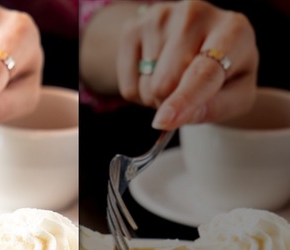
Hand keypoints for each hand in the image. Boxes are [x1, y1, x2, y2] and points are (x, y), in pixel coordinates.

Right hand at [116, 1, 257, 129]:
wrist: (203, 41)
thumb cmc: (227, 72)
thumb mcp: (237, 95)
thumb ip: (214, 108)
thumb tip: (173, 118)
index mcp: (233, 30)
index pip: (202, 72)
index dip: (183, 98)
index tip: (163, 121)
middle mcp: (194, 14)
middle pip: (165, 83)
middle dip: (171, 102)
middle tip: (188, 93)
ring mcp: (160, 17)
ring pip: (145, 85)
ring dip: (156, 97)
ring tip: (174, 79)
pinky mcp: (133, 26)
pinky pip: (128, 85)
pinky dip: (140, 91)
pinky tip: (155, 73)